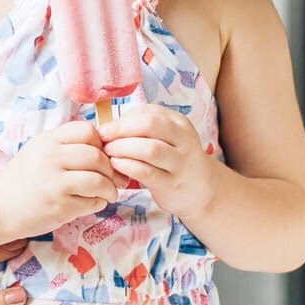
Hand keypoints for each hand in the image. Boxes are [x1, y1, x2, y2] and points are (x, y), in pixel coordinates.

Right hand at [0, 120, 119, 235]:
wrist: (1, 205)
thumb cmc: (27, 177)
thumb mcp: (41, 149)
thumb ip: (68, 144)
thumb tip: (108, 148)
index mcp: (48, 141)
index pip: (87, 131)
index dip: (101, 142)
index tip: (102, 154)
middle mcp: (50, 158)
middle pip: (96, 156)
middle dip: (110, 169)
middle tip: (112, 178)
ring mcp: (55, 183)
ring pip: (98, 181)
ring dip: (110, 188)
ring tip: (109, 193)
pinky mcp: (60, 206)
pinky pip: (92, 202)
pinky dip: (100, 203)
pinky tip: (94, 202)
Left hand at [102, 104, 216, 223]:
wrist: (201, 190)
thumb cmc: (172, 158)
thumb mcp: (165, 136)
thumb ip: (141, 126)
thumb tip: (109, 126)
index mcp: (180, 123)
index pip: (148, 113)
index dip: (122, 121)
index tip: (104, 129)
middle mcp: (184, 140)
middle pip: (150, 125)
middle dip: (121, 130)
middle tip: (104, 139)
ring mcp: (180, 163)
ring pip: (150, 149)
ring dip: (123, 148)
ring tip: (109, 152)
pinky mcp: (172, 184)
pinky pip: (147, 172)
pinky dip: (128, 166)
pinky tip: (116, 165)